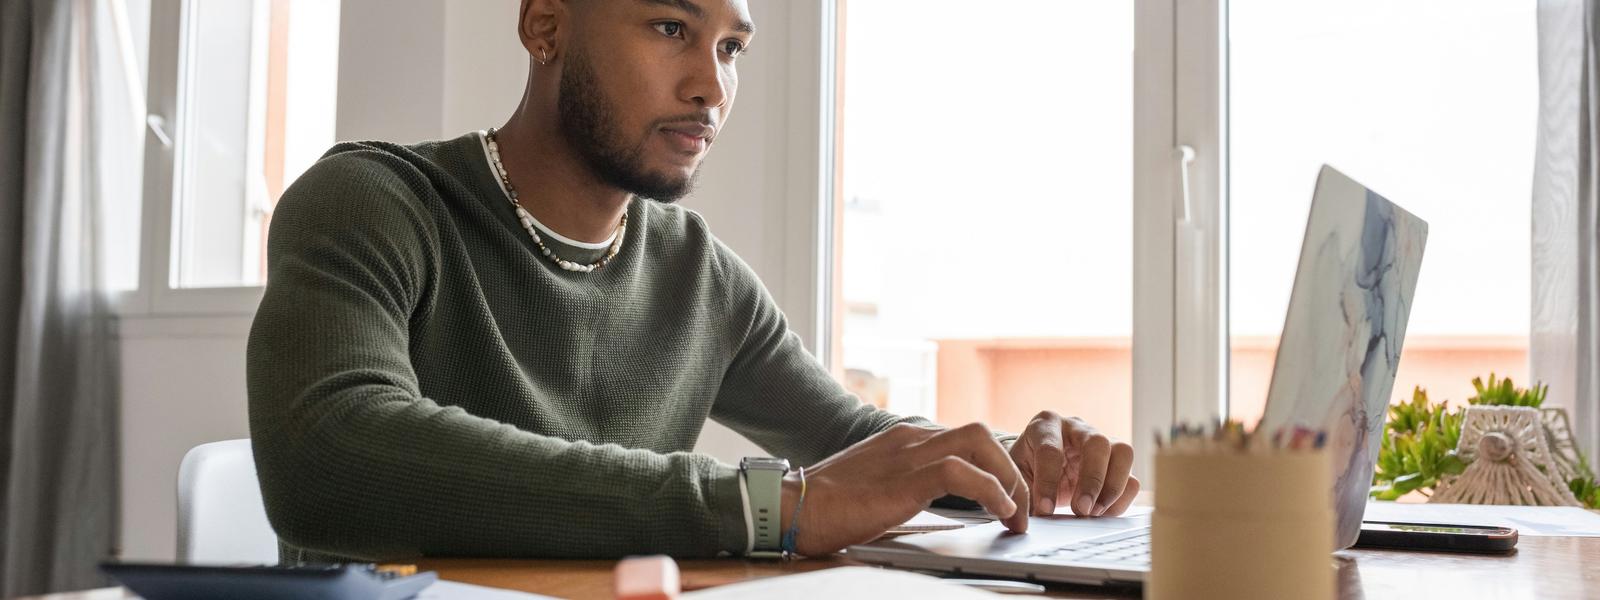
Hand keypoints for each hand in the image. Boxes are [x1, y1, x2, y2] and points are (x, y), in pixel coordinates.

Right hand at [781, 422, 1029, 555]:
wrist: (793, 507)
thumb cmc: (826, 506)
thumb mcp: (875, 487)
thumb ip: (904, 485)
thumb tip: (936, 504)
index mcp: (902, 440)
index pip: (962, 439)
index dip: (992, 466)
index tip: (1006, 497)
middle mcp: (910, 439)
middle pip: (979, 433)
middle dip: (1010, 468)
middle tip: (1020, 507)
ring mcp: (908, 455)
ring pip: (979, 442)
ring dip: (1008, 478)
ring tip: (1016, 513)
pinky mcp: (906, 479)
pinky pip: (962, 472)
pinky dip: (991, 490)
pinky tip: (999, 512)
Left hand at [1009, 411, 1138, 516]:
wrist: (1038, 464)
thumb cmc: (1025, 467)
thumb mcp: (1016, 475)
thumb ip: (1021, 492)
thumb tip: (1028, 519)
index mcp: (1045, 425)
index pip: (1051, 449)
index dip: (1048, 481)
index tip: (1045, 509)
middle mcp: (1077, 427)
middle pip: (1097, 443)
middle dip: (1091, 480)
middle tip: (1081, 510)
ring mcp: (1102, 441)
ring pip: (1123, 453)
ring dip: (1112, 487)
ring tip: (1095, 513)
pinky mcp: (1117, 462)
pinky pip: (1131, 477)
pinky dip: (1121, 499)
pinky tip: (1103, 514)